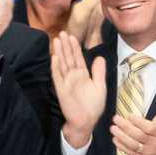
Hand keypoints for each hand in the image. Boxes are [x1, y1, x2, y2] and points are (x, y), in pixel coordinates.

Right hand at [50, 31, 106, 147]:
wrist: (86, 121)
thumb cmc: (93, 106)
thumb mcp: (100, 86)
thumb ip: (99, 72)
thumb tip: (99, 57)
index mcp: (82, 75)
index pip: (77, 58)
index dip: (74, 47)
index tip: (72, 36)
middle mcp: (73, 76)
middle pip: (68, 58)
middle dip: (65, 46)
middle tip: (62, 33)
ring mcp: (66, 82)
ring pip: (62, 64)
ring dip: (59, 52)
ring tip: (56, 40)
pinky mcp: (61, 90)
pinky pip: (58, 77)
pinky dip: (56, 67)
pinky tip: (54, 57)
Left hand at [113, 92, 155, 154]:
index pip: (148, 128)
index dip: (137, 121)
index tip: (129, 115)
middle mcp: (154, 143)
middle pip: (138, 135)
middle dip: (125, 127)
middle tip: (116, 119)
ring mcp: (147, 151)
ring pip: (132, 145)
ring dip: (121, 136)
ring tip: (113, 128)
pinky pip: (129, 152)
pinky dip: (121, 146)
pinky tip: (115, 138)